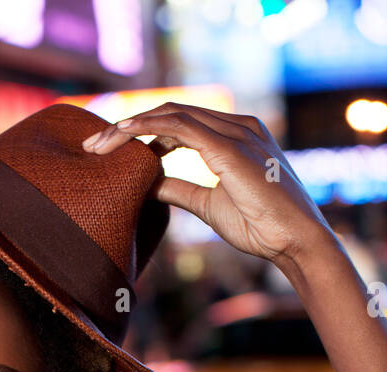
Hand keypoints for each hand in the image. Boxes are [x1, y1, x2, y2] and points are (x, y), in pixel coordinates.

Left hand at [83, 102, 334, 265]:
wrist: (295, 243)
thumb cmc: (261, 227)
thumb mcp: (208, 205)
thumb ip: (179, 189)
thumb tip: (145, 184)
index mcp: (235, 136)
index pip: (179, 123)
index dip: (142, 132)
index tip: (108, 149)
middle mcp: (238, 126)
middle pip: (170, 113)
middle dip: (127, 126)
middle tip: (91, 146)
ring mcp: (236, 132)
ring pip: (170, 114)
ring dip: (129, 125)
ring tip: (97, 144)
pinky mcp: (231, 146)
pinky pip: (179, 126)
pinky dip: (147, 127)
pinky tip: (122, 136)